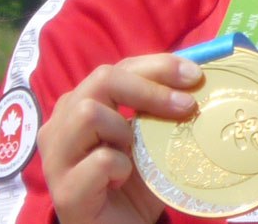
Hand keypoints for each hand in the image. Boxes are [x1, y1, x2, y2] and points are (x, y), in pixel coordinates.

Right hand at [38, 54, 202, 223]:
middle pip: (101, 79)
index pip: (117, 69)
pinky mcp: (65, 191)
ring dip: (125, 130)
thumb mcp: (151, 139)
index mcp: (80, 105)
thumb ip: (163, 108)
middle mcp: (61, 125)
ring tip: (136, 153)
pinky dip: (122, 168)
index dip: (158, 66)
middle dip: (150, 88)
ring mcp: (57, 158)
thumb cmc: (136, 183)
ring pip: (89, 113)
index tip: (195, 76)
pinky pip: (100, 161)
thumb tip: (200, 75)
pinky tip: (123, 181)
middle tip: (186, 106)